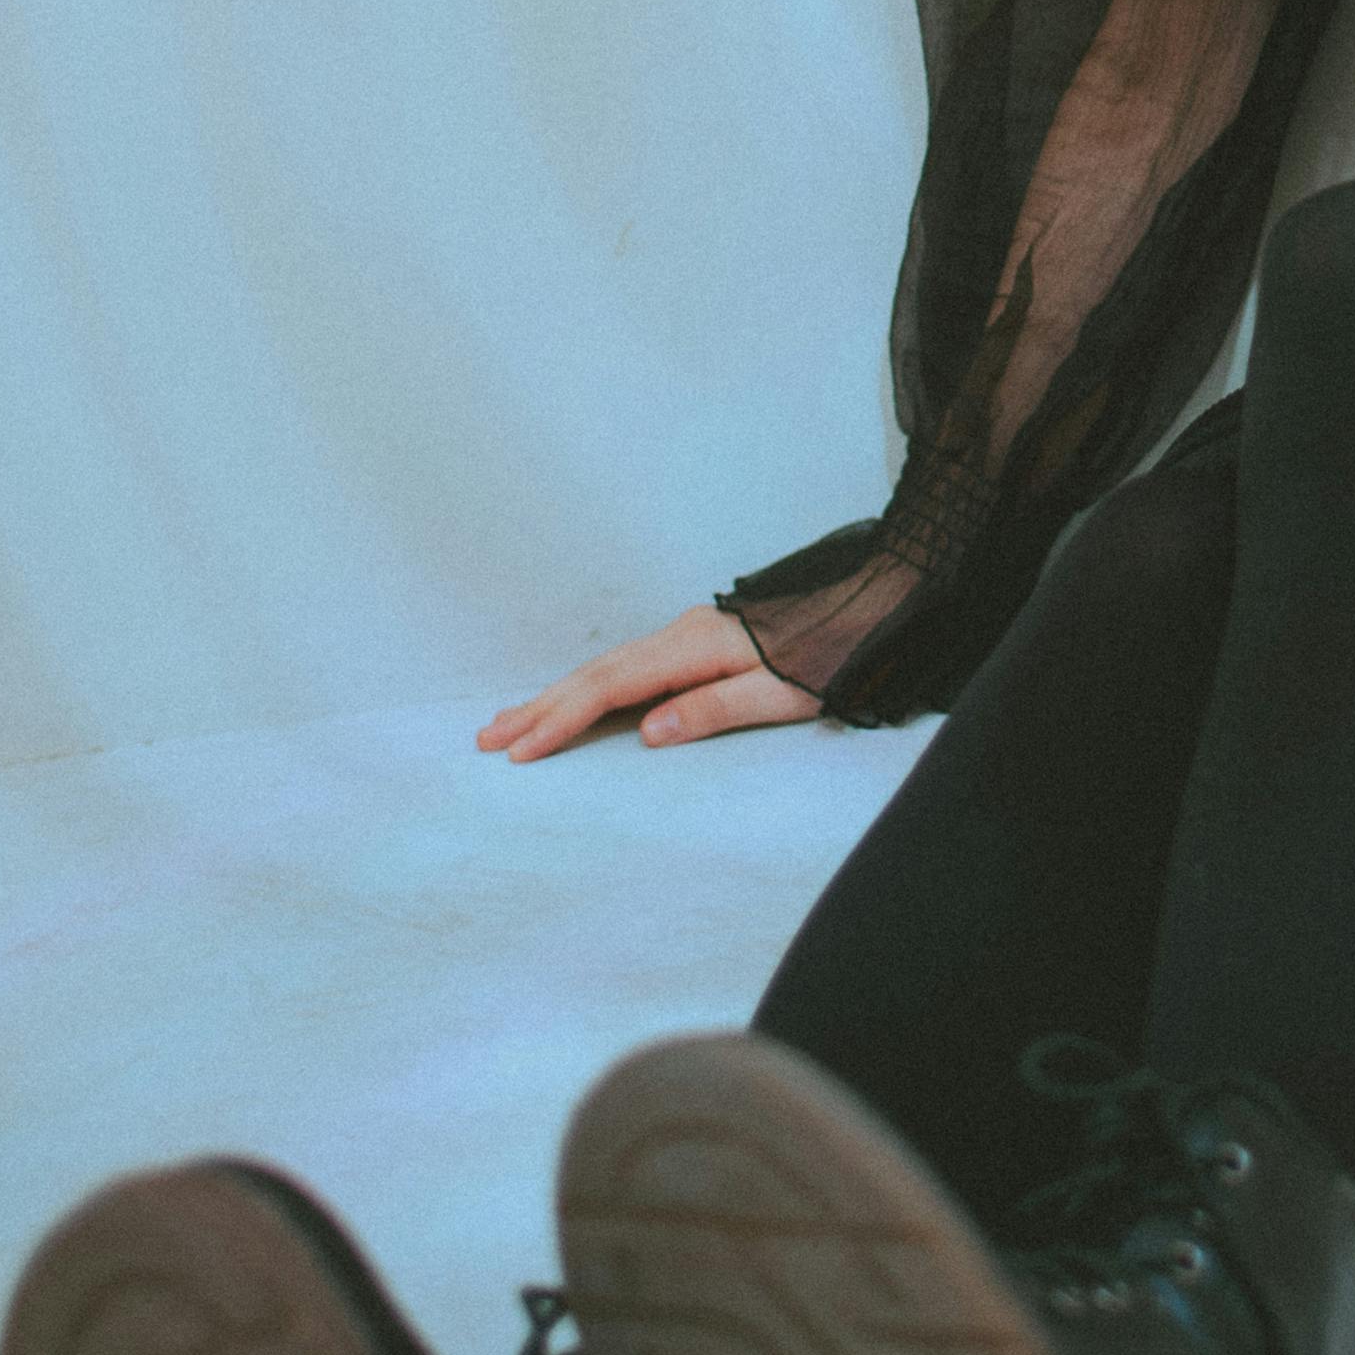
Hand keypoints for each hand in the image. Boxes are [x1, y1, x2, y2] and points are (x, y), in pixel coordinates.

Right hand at [477, 600, 821, 761]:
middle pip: (595, 675)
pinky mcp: (693, 643)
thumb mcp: (779, 692)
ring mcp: (683, 636)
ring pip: (605, 669)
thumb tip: (650, 732)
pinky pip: (625, 669)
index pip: (611, 689)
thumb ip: (714, 709)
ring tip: (510, 723)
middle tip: (488, 739)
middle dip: (540, 708)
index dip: (562, 720)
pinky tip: (573, 700)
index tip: (522, 751)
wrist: (866, 604)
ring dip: (556, 697)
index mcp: (693, 647)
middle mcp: (679, 635)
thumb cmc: (829, 654)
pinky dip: (588, 688)